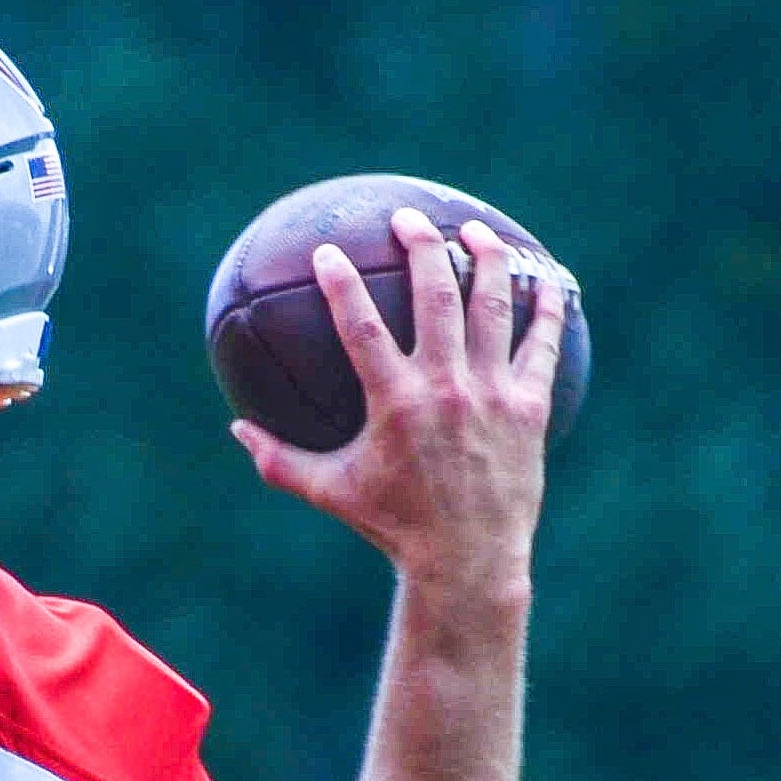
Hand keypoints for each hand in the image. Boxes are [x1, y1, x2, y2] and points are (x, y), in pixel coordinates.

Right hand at [231, 207, 567, 594]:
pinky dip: (545, 308)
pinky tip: (545, 280)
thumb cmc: (391, 525)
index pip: (362, 326)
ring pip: (493, 308)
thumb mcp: (328, 491)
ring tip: (472, 231)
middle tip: (406, 220)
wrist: (467, 561)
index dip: (341, 284)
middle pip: (437, 297)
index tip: (325, 252)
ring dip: (486, 260)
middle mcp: (446, 389)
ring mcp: (492, 394)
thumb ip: (278, 460)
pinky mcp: (530, 407)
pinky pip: (541, 345)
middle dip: (422, 248)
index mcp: (394, 403)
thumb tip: (235, 430)